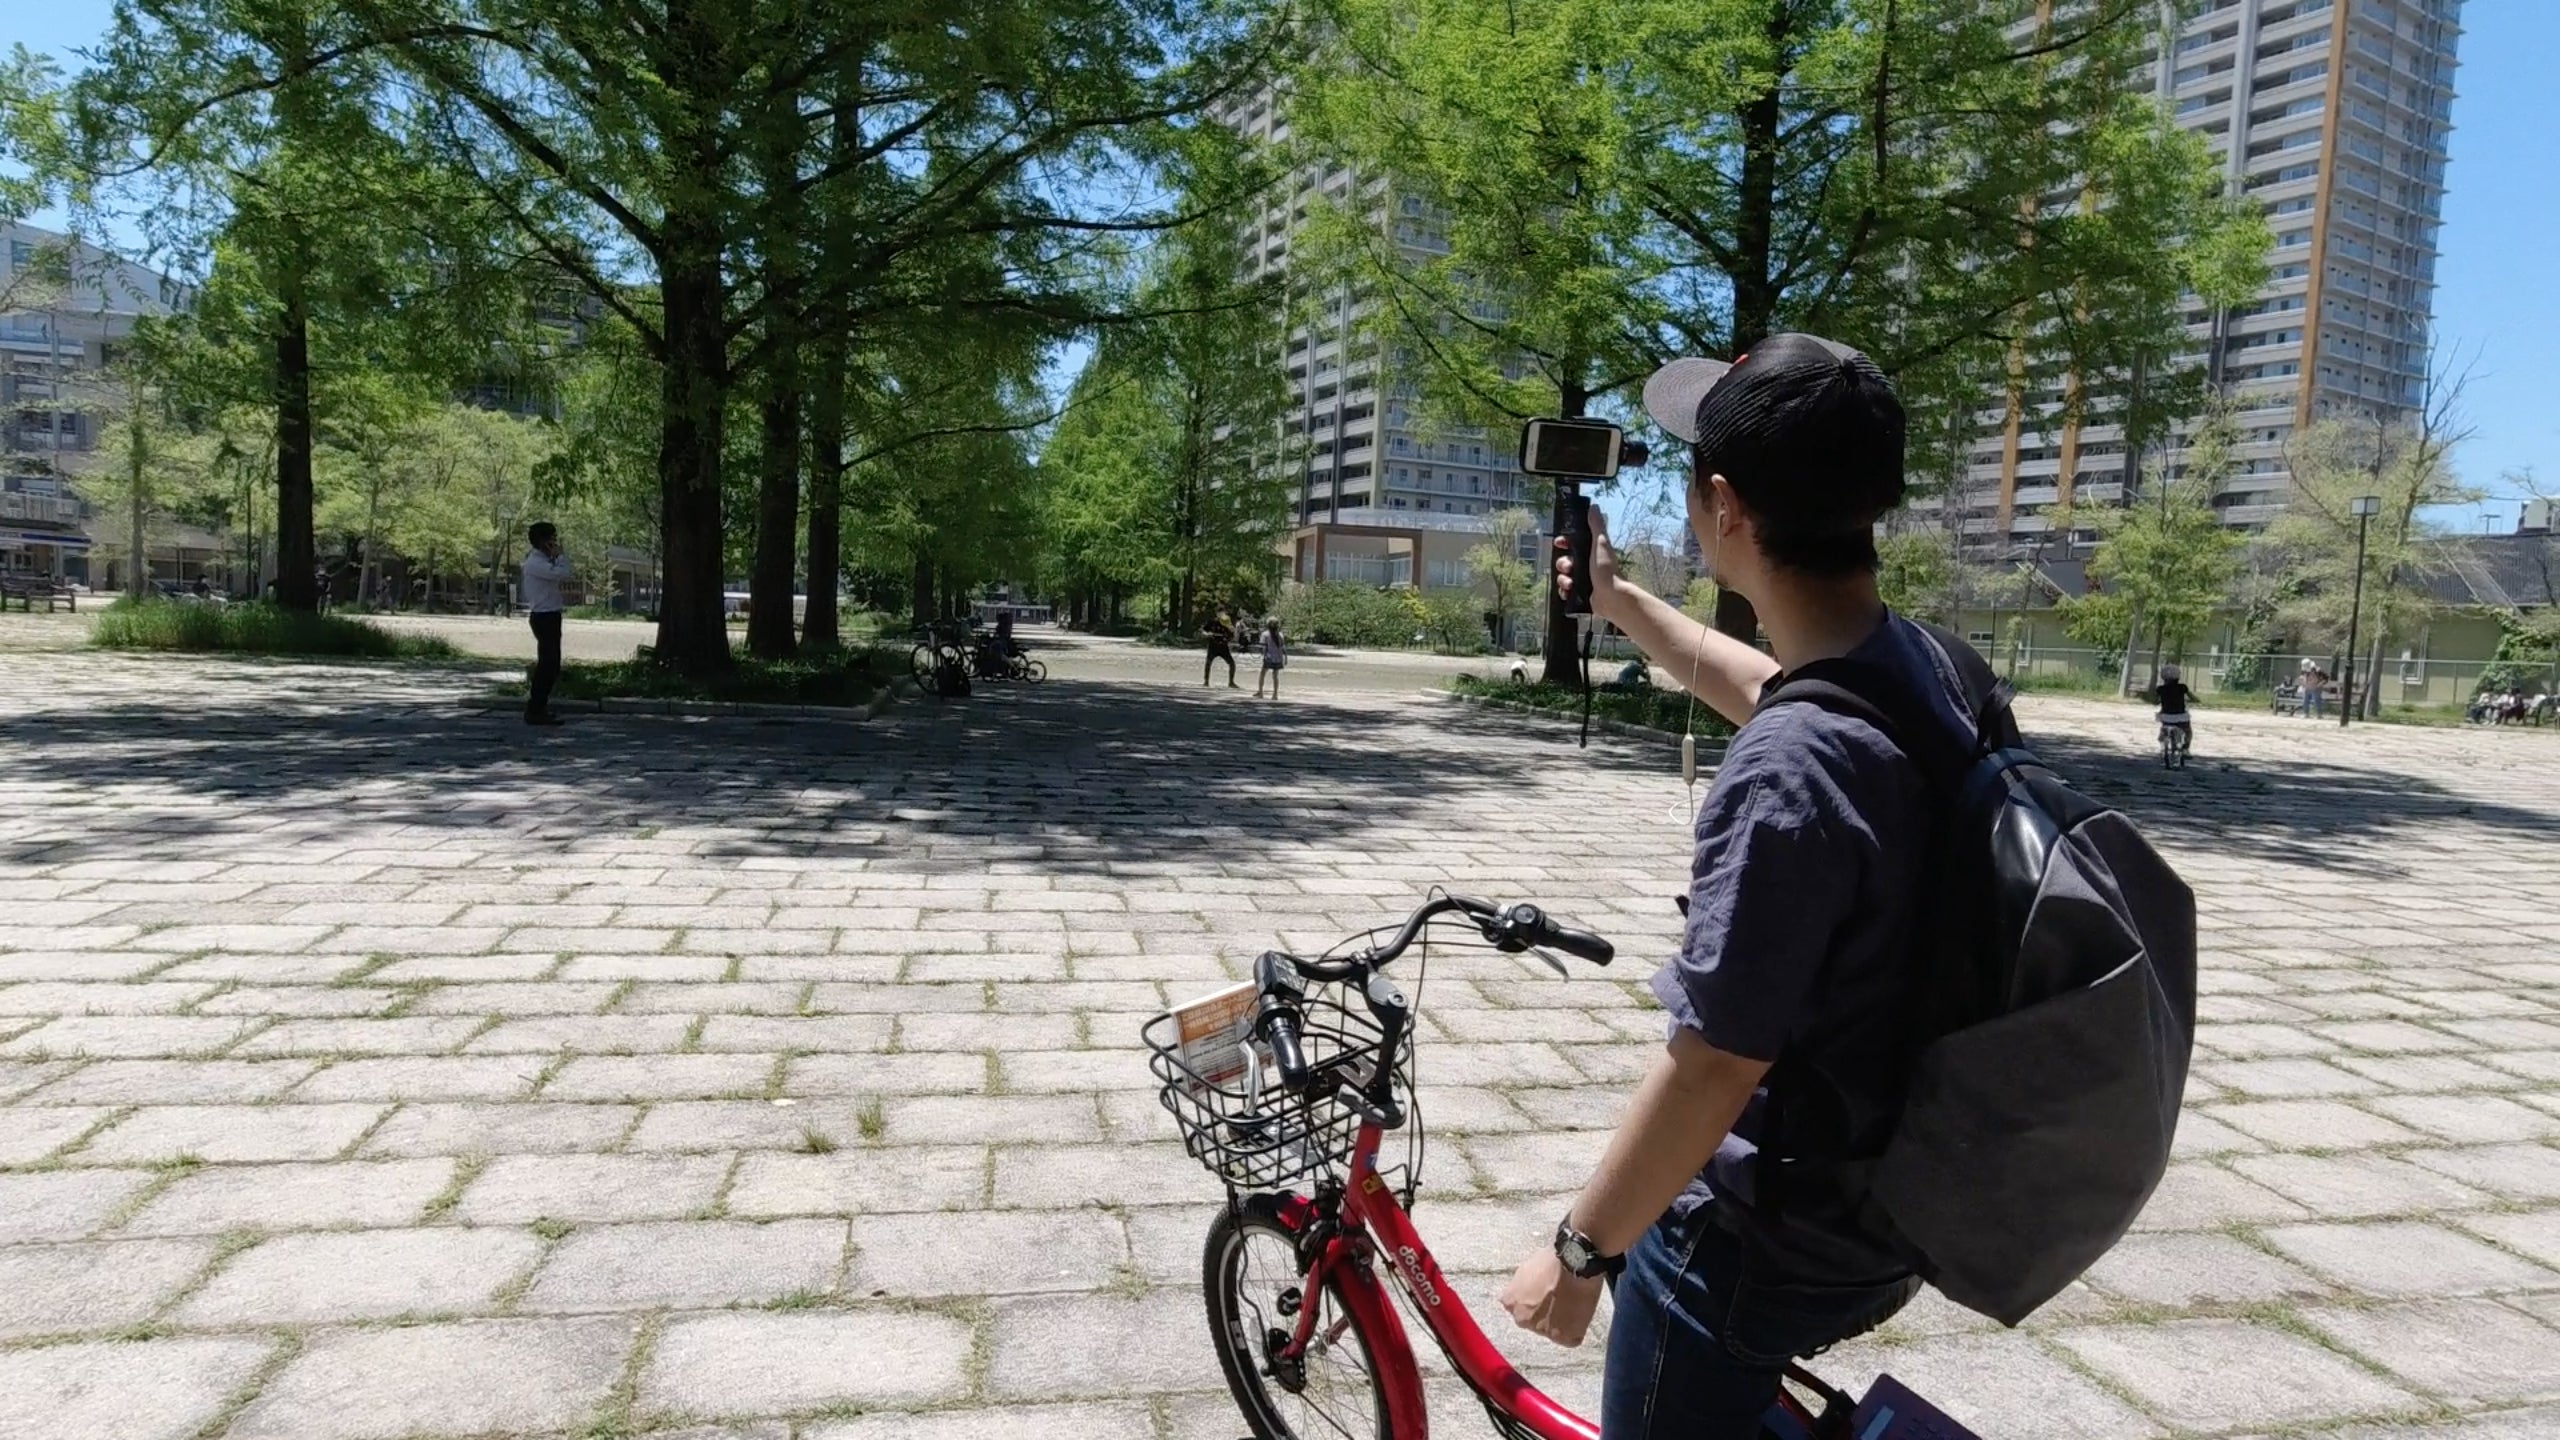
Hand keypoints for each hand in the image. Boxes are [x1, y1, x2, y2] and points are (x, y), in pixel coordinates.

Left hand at [1499, 1248, 1603, 1347]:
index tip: (1545, 1295)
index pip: (1520, 1310)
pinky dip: (1577, 1329)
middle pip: (1534, 1322)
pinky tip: (1580, 1311)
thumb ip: (1520, 1288)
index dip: (1536, 1302)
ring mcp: (1542, 1330)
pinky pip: (1571, 1339)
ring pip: (1553, 1331)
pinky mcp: (1564, 1337)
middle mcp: (1522, 1320)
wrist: (1575, 1262)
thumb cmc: (1552, 1260)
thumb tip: (1525, 1294)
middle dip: (1545, 1314)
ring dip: (1561, 1322)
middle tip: (1560, 1299)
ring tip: (1572, 1303)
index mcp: (1510, 1303)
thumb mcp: (1524, 1270)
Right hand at [1553, 504, 1630, 622]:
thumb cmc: (1607, 569)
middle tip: (1569, 567)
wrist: (1611, 596)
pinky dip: (1564, 591)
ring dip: (1563, 579)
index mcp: (1590, 552)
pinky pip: (1564, 591)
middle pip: (1564, 561)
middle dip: (1562, 563)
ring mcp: (1583, 580)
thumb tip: (1593, 507)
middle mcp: (1586, 566)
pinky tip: (1568, 591)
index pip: (1572, 544)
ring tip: (1570, 583)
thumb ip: (1596, 525)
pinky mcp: (1580, 594)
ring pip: (1563, 576)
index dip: (1564, 543)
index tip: (1560, 543)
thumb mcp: (1601, 543)